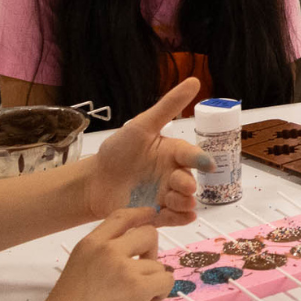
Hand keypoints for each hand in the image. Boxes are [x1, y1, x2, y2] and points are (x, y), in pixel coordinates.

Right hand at [24, 208, 172, 300]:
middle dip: (151, 253)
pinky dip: (160, 294)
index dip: (141, 214)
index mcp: (89, 243)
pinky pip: (165, 281)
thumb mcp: (79, 269)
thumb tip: (135, 259)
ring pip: (158, 265)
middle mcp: (107, 249)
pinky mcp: (136, 287)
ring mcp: (123, 267)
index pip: (122, 215)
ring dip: (153, 282)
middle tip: (139, 276)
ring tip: (133, 300)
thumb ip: (103, 258)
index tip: (151, 217)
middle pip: (149, 234)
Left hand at [83, 78, 214, 225]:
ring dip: (184, 202)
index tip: (206, 164)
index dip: (199, 159)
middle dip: (187, 183)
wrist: (94, 180)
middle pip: (189, 180)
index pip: (191, 155)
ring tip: (173, 201)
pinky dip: (180, 219)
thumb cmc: (118, 150)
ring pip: (184, 201)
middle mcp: (173, 174)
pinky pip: (174, 218)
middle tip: (180, 185)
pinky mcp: (156, 214)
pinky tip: (183, 217)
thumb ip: (168, 106)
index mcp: (172, 152)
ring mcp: (166, 195)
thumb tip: (194, 81)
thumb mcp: (142, 125)